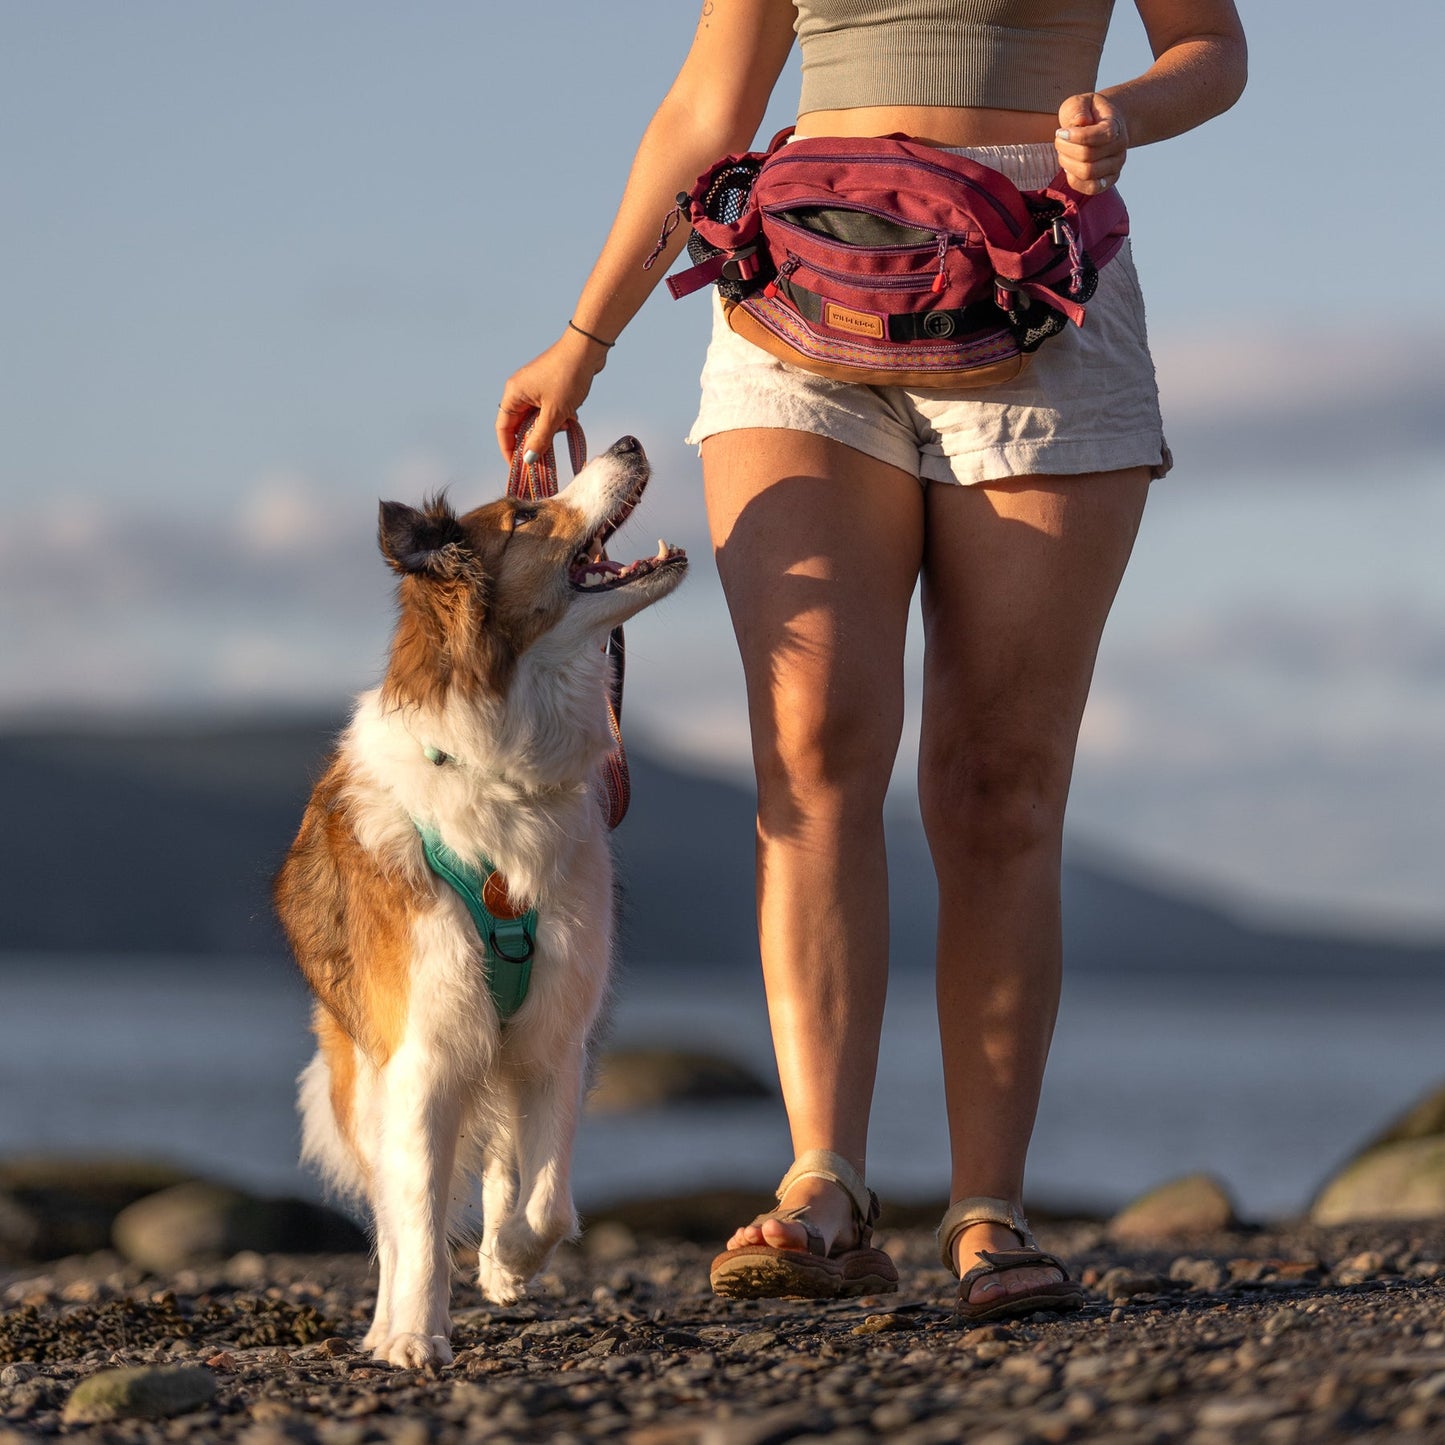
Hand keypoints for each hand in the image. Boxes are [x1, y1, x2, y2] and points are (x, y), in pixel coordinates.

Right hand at [495, 328, 608, 463]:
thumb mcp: (554, 414)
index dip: (509, 449)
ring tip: (566, 425)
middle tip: (547, 452)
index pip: (503, 428)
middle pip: (520, 424)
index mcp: (513, 394)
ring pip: (536, 417)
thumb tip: (528, 459)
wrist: (588, 348)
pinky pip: (547, 409)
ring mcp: (534, 387)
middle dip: (535, 438)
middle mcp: (519, 389)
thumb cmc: (568, 376)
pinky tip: (571, 415)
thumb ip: (540, 438)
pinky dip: (558, 416)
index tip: (519, 467)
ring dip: (550, 427)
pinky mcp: (548, 385)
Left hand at [1054, 92, 1128, 195]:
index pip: (1096, 136)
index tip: (1060, 132)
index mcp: (1115, 125)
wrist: (1104, 123)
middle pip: (1087, 157)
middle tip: (1059, 142)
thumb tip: (1079, 122)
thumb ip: (1078, 109)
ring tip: (1064, 154)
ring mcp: (1116, 165)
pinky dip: (1075, 181)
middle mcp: (1119, 147)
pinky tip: (1069, 168)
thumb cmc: (1090, 113)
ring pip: (1088, 173)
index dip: (1074, 136)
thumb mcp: (1081, 102)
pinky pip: (1092, 189)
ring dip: (1068, 164)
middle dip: (1066, 150)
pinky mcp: (1109, 180)